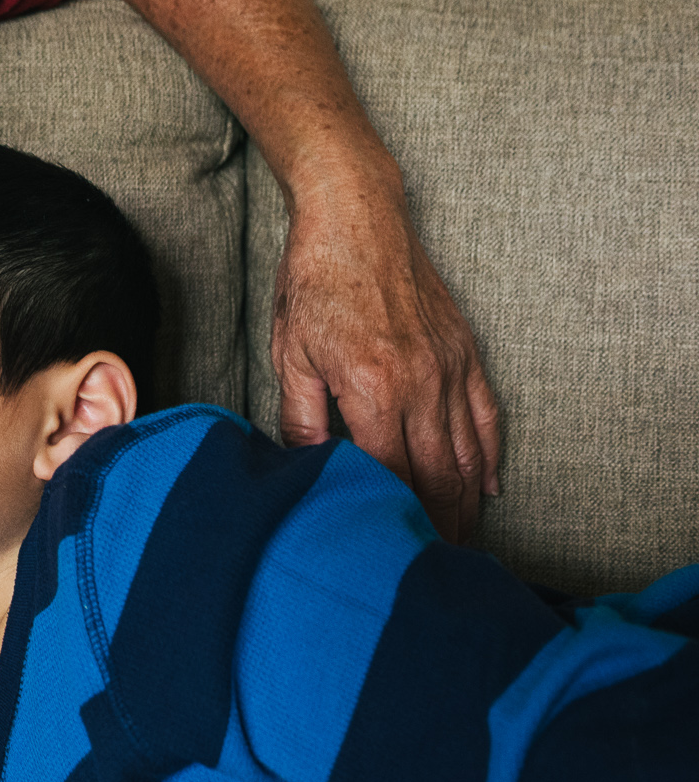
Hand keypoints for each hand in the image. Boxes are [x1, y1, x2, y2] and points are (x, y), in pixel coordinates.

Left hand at [270, 179, 500, 543]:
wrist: (356, 217)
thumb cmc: (314, 282)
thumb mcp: (291, 352)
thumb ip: (302, 417)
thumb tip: (307, 466)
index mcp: (374, 388)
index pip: (389, 473)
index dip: (390, 514)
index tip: (386, 547)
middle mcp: (421, 384)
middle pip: (439, 474)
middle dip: (437, 524)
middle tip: (433, 564)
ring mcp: (449, 367)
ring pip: (469, 453)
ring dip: (466, 502)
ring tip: (459, 541)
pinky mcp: (464, 351)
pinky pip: (486, 415)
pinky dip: (490, 456)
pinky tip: (489, 488)